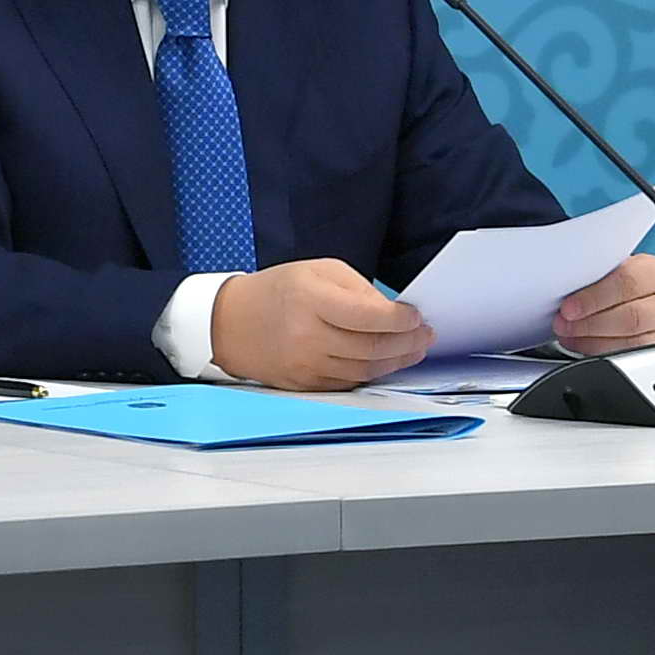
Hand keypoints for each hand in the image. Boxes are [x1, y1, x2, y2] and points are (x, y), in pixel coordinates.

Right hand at [206, 259, 431, 389]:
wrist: (230, 323)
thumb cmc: (277, 290)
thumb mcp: (317, 270)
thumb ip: (357, 289)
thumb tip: (392, 313)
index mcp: (311, 299)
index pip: (367, 316)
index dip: (399, 319)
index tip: (416, 316)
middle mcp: (307, 336)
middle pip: (371, 347)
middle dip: (407, 342)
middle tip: (425, 334)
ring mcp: (306, 365)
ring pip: (365, 370)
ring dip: (397, 360)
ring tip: (414, 348)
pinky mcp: (305, 384)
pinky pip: (350, 382)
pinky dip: (373, 372)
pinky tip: (386, 361)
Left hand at [549, 254, 654, 354]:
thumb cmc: (631, 281)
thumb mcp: (617, 268)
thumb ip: (596, 277)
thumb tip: (561, 290)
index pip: (627, 282)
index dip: (594, 298)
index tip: (568, 307)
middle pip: (631, 317)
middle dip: (590, 324)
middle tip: (564, 324)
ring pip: (633, 343)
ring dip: (593, 343)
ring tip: (570, 336)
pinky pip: (633, 359)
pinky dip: (604, 355)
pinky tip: (585, 348)